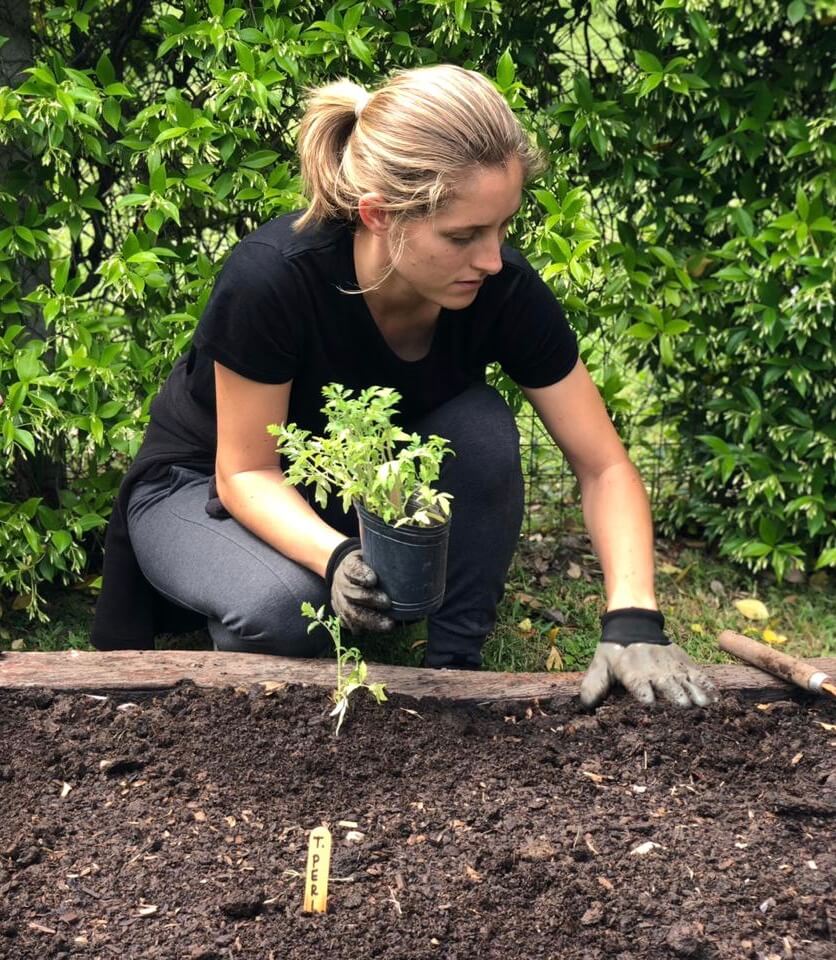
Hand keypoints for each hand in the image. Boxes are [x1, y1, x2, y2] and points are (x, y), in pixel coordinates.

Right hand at [326, 539, 394, 634]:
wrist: (346, 573)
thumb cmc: (368, 564)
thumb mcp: (373, 555)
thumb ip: (386, 558)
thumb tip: (414, 551)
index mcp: (349, 565)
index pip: (352, 568)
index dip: (361, 574)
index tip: (373, 579)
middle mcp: (341, 582)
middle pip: (351, 592)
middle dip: (369, 598)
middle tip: (387, 603)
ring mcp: (339, 599)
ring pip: (350, 612)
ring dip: (369, 620)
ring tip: (388, 625)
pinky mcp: (341, 612)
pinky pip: (348, 622)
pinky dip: (360, 627)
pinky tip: (373, 631)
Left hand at [579, 607, 719, 708]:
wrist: (633, 624)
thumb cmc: (615, 652)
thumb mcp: (600, 666)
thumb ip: (593, 686)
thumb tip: (585, 706)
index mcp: (633, 674)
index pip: (641, 689)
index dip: (647, 701)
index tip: (653, 710)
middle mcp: (655, 672)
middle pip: (669, 688)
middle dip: (676, 700)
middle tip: (685, 713)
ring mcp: (672, 668)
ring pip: (687, 683)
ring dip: (696, 695)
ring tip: (705, 706)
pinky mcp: (684, 663)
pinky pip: (699, 675)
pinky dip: (708, 686)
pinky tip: (717, 699)